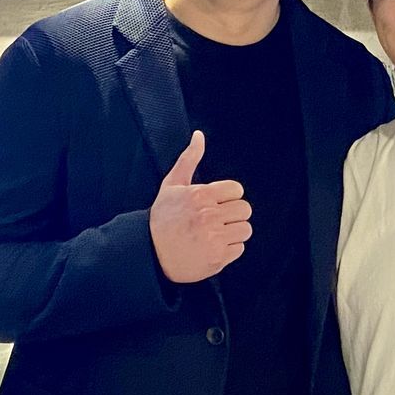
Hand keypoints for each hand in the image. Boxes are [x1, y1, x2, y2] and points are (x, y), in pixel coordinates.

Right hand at [149, 130, 252, 282]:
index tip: (217, 203)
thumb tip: (199, 135)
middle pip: (244, 210)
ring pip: (245, 229)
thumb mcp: (172, 185)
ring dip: (234, 232)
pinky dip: (229, 249)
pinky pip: (240, 249)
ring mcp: (214, 238)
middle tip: (217, 220)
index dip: (228, 197)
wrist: (149, 252)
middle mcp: (209, 216)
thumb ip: (189, 159)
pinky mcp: (217, 258)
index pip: (237, 191)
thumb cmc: (162, 218)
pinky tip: (213, 247)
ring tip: (216, 234)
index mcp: (201, 196)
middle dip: (233, 214)